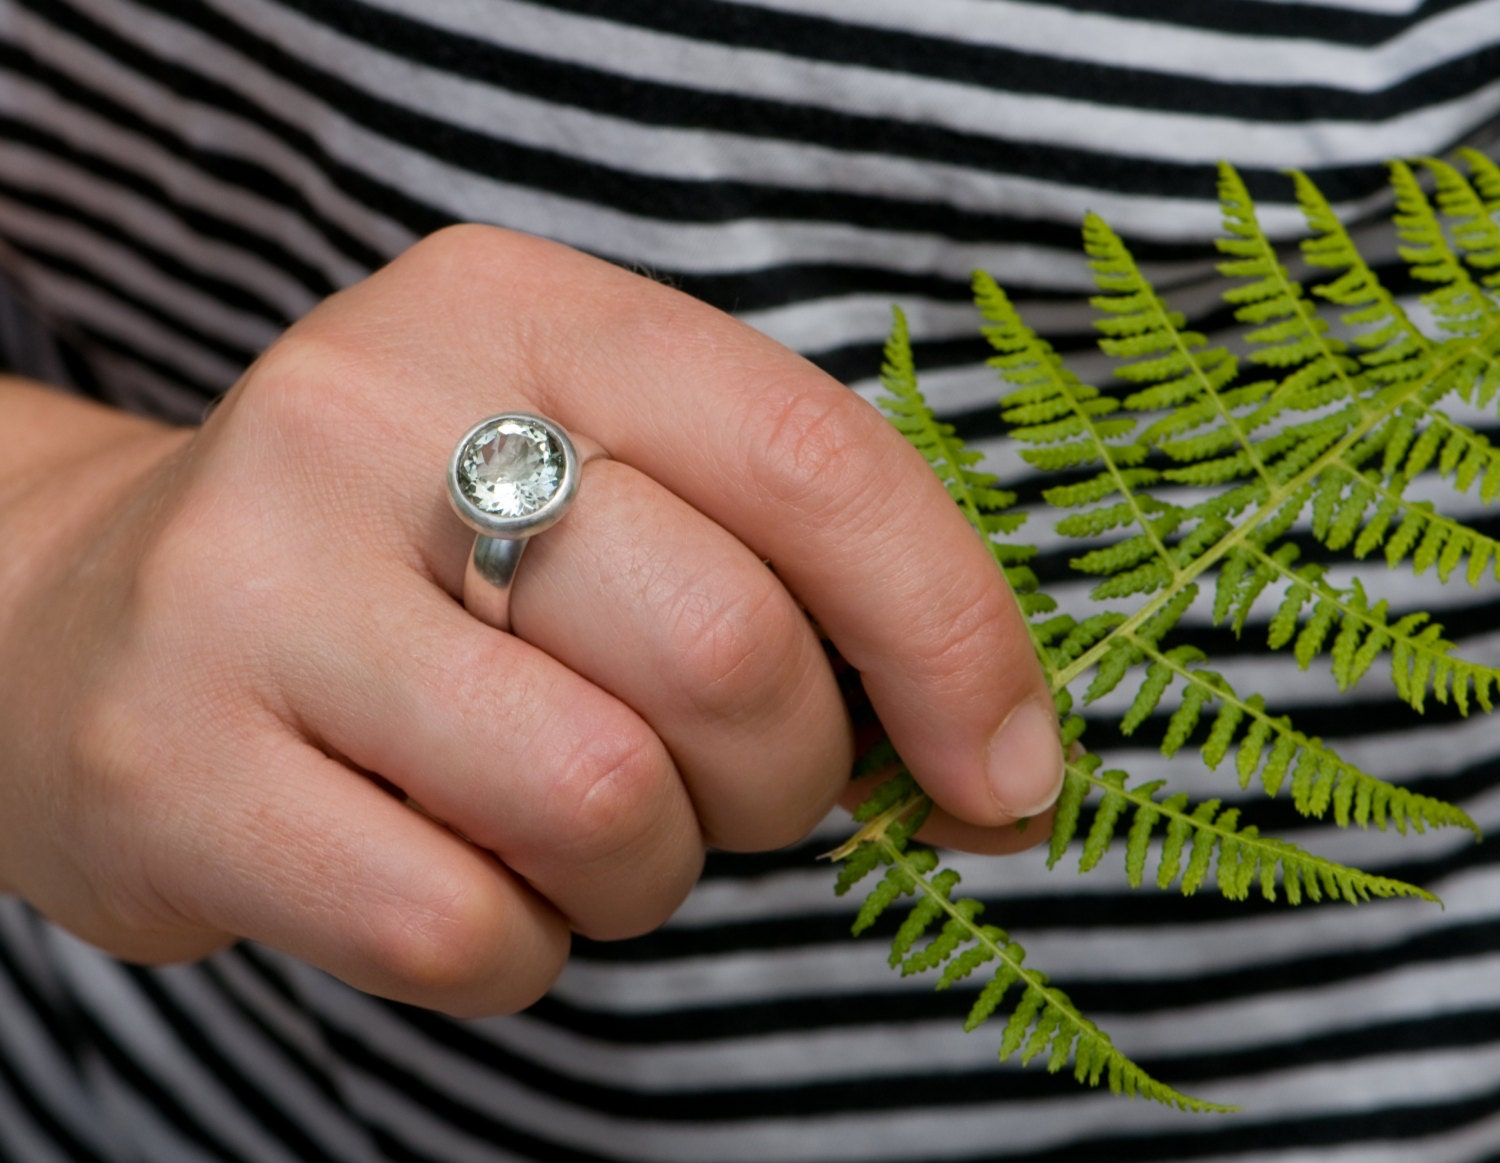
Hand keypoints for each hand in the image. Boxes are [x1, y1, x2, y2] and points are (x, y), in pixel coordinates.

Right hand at [0, 226, 1061, 1015]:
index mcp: (517, 310)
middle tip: (728, 787)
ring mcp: (253, 586)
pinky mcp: (171, 766)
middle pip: (723, 647)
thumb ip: (784, 567)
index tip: (1010, 770)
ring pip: (600, 799)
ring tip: (578, 831)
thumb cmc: (416, 569)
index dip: (955, 637)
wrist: (97, 626)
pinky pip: (463, 929)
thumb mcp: (595, 485)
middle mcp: (371, 413)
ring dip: (646, 872)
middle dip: (784, 776)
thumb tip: (1001, 753)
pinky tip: (461, 880)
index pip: (812, 460)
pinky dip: (521, 948)